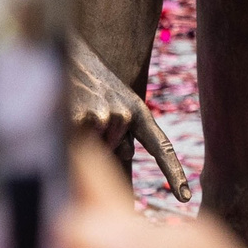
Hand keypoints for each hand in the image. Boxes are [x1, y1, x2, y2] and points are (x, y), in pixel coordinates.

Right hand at [69, 32, 189, 202]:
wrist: (62, 49)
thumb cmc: (87, 81)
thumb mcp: (113, 101)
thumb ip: (122, 132)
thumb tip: (127, 155)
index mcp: (136, 110)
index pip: (159, 146)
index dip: (173, 172)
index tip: (185, 197)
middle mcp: (124, 115)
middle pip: (113, 153)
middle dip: (101, 143)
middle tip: (87, 111)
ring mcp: (102, 118)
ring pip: (93, 151)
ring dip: (83, 139)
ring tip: (75, 108)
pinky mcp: (78, 121)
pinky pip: (75, 148)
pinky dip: (68, 138)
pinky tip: (64, 114)